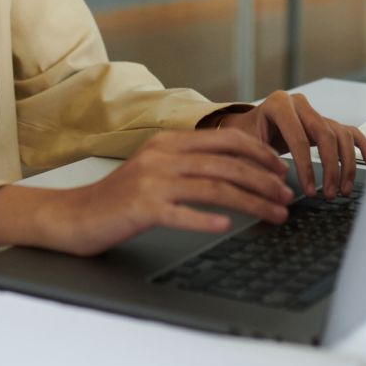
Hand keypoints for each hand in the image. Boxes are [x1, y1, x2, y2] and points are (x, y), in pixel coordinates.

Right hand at [0, 127, 294, 256]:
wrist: (76, 215)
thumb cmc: (120, 197)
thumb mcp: (155, 168)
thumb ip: (189, 163)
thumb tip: (236, 170)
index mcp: (168, 141)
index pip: (224, 139)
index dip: (259, 153)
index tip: (282, 169)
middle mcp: (162, 155)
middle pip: (226, 164)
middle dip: (264, 180)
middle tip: (289, 197)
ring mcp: (151, 180)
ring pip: (213, 187)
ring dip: (251, 202)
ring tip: (275, 215)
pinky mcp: (141, 208)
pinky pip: (181, 212)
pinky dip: (206, 218)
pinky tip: (226, 225)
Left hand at [219, 92, 365, 199]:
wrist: (249, 125)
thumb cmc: (245, 135)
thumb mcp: (244, 145)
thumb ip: (259, 162)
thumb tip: (280, 183)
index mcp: (278, 104)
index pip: (298, 138)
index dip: (306, 167)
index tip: (309, 190)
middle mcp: (299, 104)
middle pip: (325, 134)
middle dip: (330, 168)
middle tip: (329, 193)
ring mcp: (314, 111)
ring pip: (340, 135)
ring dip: (346, 164)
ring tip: (342, 189)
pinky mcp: (325, 121)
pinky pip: (349, 131)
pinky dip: (361, 145)